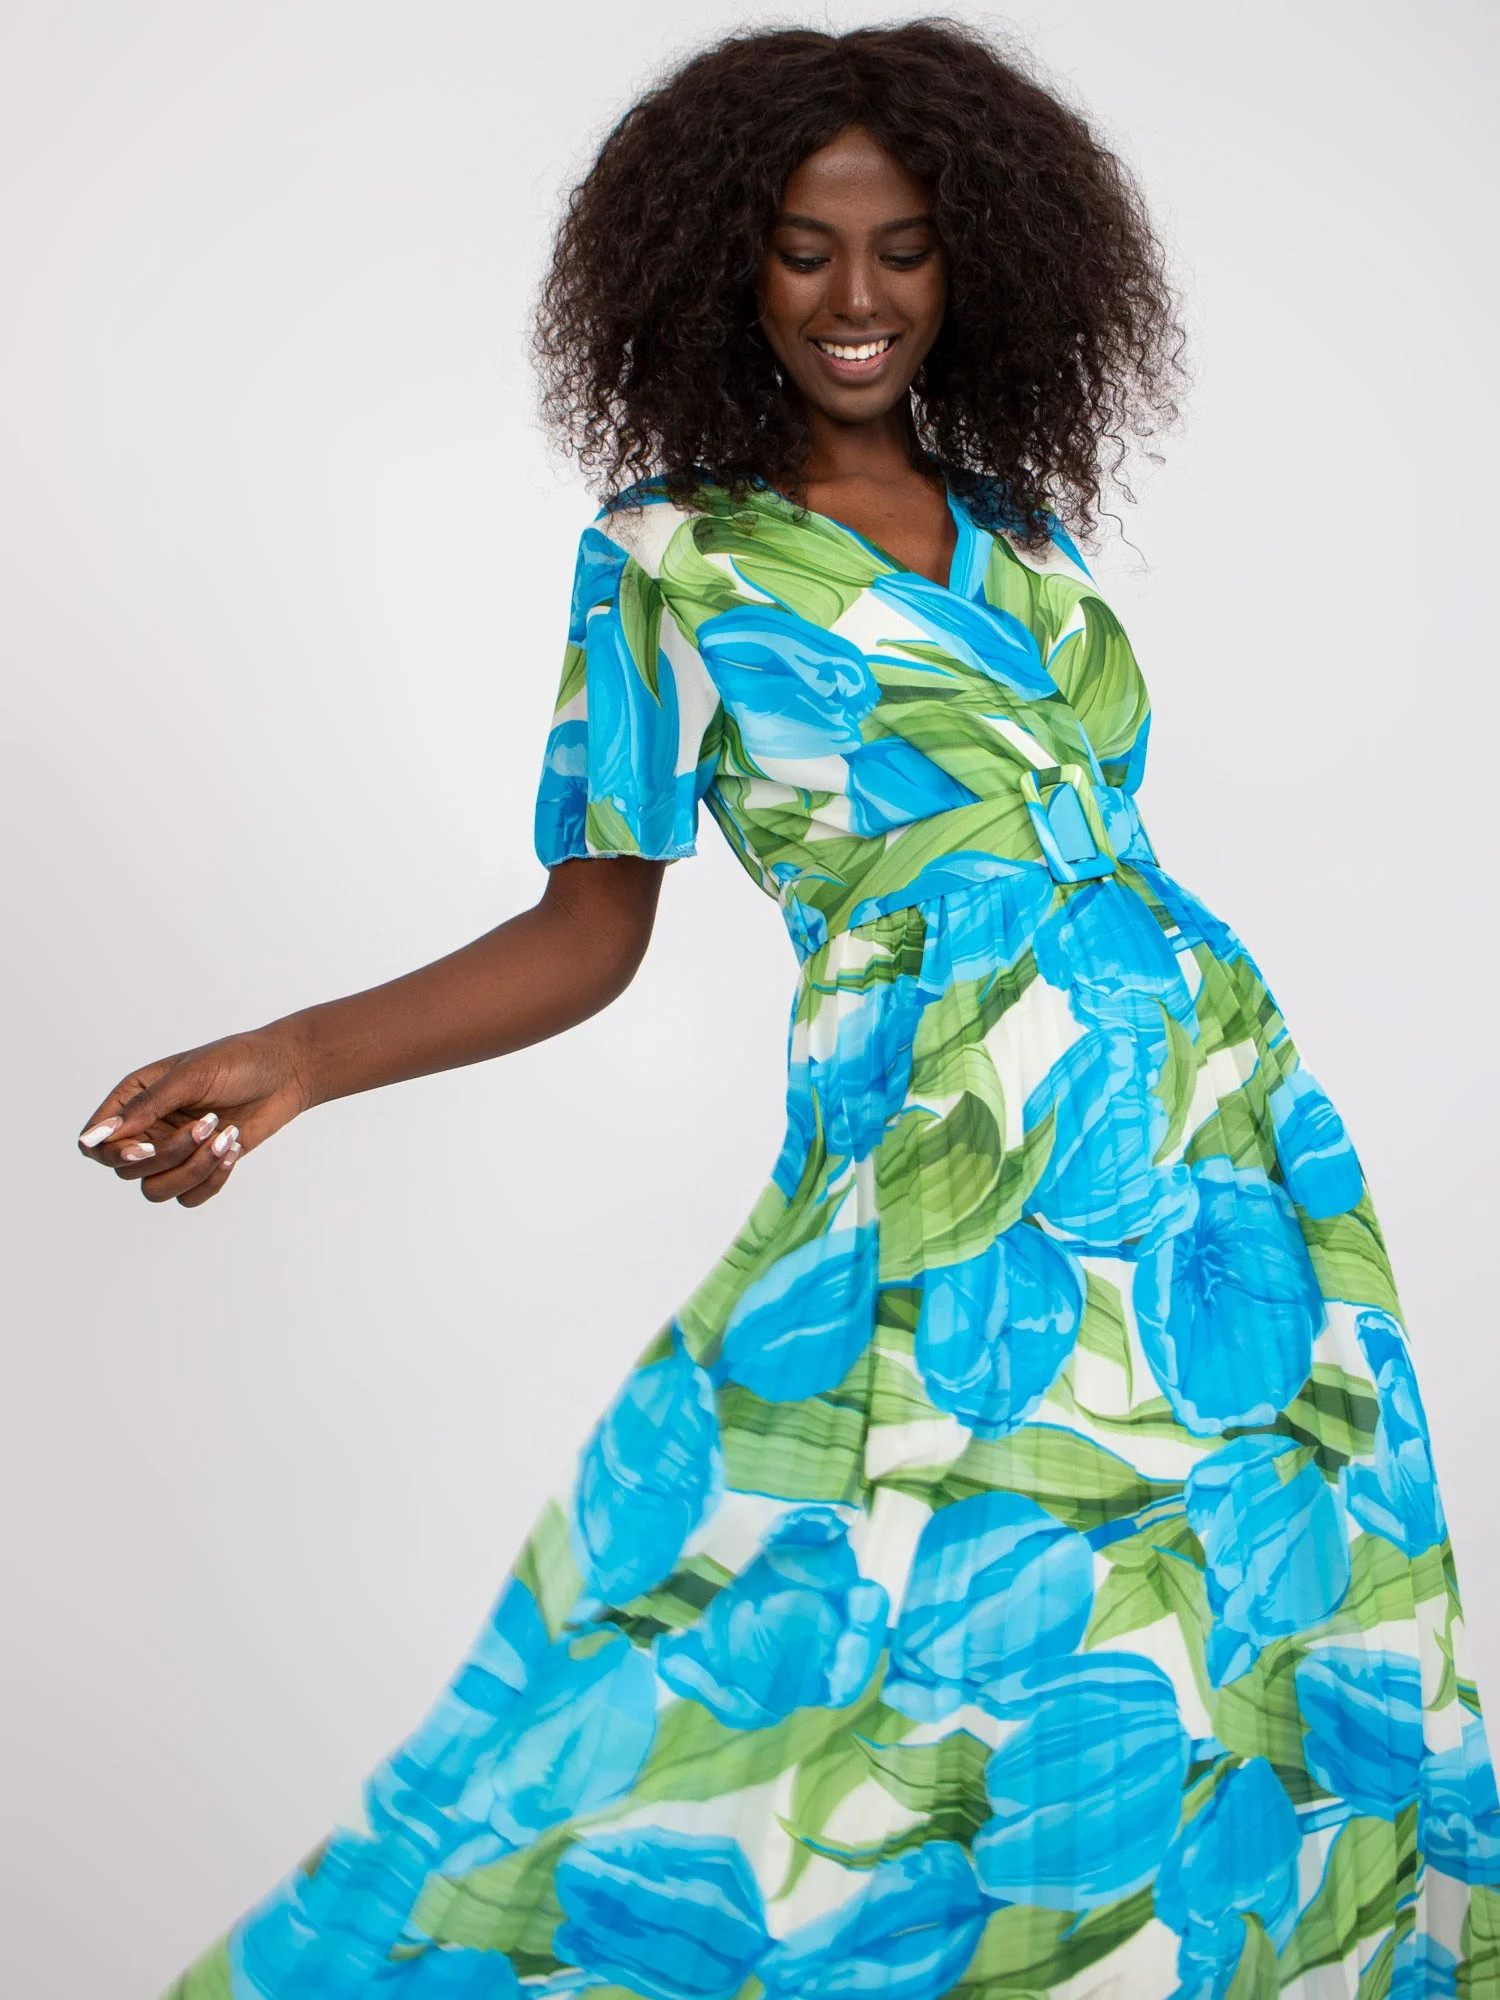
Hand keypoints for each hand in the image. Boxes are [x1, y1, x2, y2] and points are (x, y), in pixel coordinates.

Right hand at [75, 1026, 314, 1207]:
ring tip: (225, 1137)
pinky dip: (210, 1180)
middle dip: (168, 1155)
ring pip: (156, 1190)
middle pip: (128, 1170)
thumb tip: (96, 1137)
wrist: (288, 1072)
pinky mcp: (203, 1166)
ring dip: (192, 1170)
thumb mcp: (189, 1077)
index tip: (144, 1148)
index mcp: (135, 1099)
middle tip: (207, 1124)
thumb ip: (144, 1107)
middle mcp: (149, 1128)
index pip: (97, 1143)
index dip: (112, 1153)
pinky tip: (233, 1150)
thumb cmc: (238, 1062)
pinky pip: (189, 1197)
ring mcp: (175, 1150)